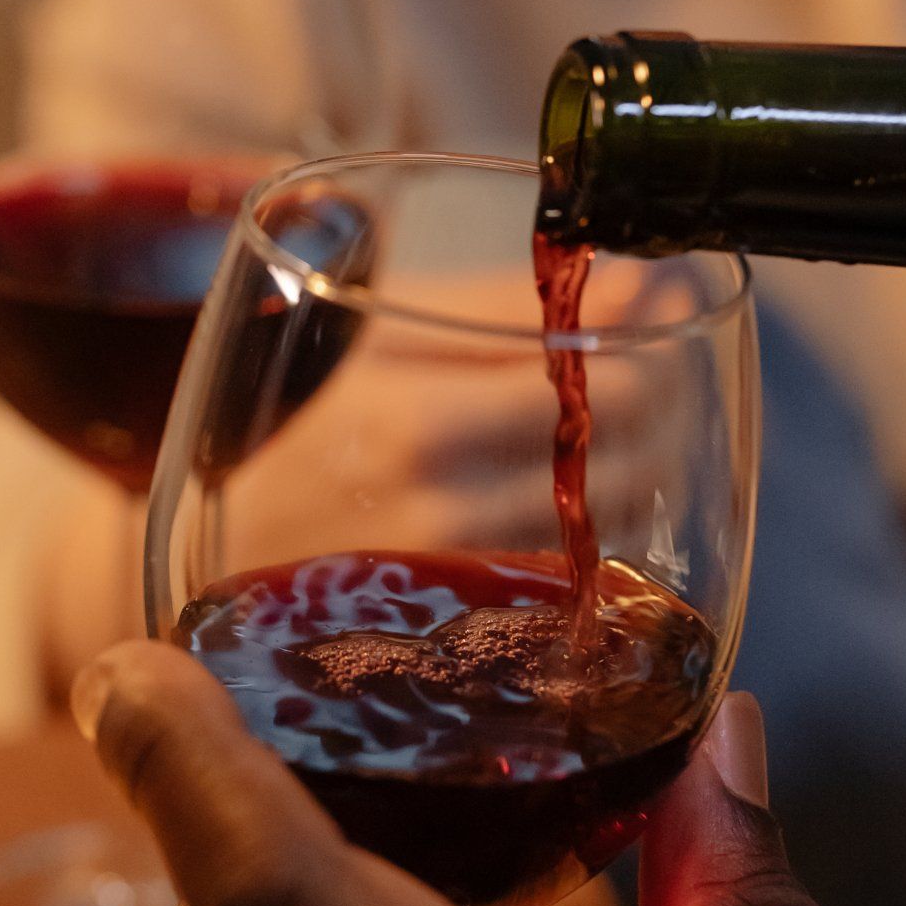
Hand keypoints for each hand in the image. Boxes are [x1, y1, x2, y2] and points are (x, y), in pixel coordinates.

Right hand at [222, 262, 659, 568]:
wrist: (231, 566)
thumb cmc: (312, 440)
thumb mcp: (382, 346)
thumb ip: (503, 306)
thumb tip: (634, 276)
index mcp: (416, 421)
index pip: (597, 386)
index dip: (659, 341)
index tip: (673, 305)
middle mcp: (446, 510)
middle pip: (630, 456)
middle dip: (673, 400)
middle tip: (674, 362)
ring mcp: (468, 582)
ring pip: (623, 518)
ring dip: (659, 459)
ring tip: (652, 419)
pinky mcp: (482, 629)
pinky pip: (593, 571)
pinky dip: (620, 524)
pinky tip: (609, 489)